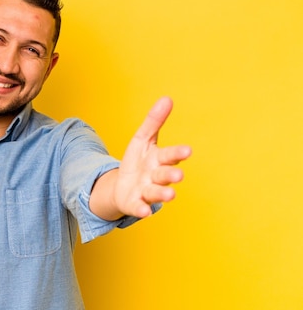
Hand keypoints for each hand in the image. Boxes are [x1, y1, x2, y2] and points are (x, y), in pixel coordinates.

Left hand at [112, 97, 191, 217]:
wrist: (121, 187)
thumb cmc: (138, 162)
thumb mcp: (142, 139)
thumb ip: (154, 122)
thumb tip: (167, 98)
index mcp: (159, 159)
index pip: (169, 155)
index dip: (177, 153)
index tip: (187, 150)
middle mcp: (156, 177)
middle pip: (164, 175)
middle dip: (171, 174)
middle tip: (179, 175)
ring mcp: (146, 192)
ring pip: (155, 193)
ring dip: (162, 194)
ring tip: (170, 195)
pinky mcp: (135, 204)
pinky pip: (139, 208)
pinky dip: (142, 210)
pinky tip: (144, 211)